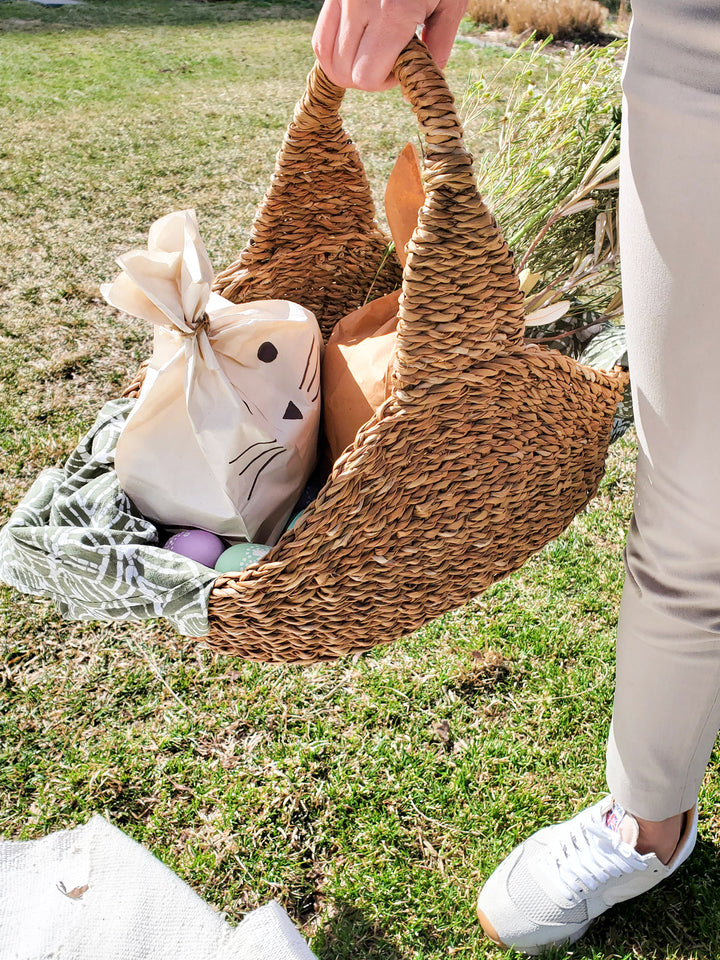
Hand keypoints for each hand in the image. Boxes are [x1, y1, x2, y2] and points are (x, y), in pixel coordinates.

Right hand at [312, 0, 467, 90]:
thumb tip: (422, 77)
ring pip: (328, 60)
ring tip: (371, 53)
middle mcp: (361, 5)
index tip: (400, 68)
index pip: (367, 77)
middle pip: (345, 73)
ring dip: (349, 67)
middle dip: (367, 77)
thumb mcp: (451, 3)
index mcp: (393, 13)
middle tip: (388, 61)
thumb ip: (440, 42)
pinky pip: (320, 39)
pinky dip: (333, 53)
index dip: (383, 82)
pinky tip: (354, 49)